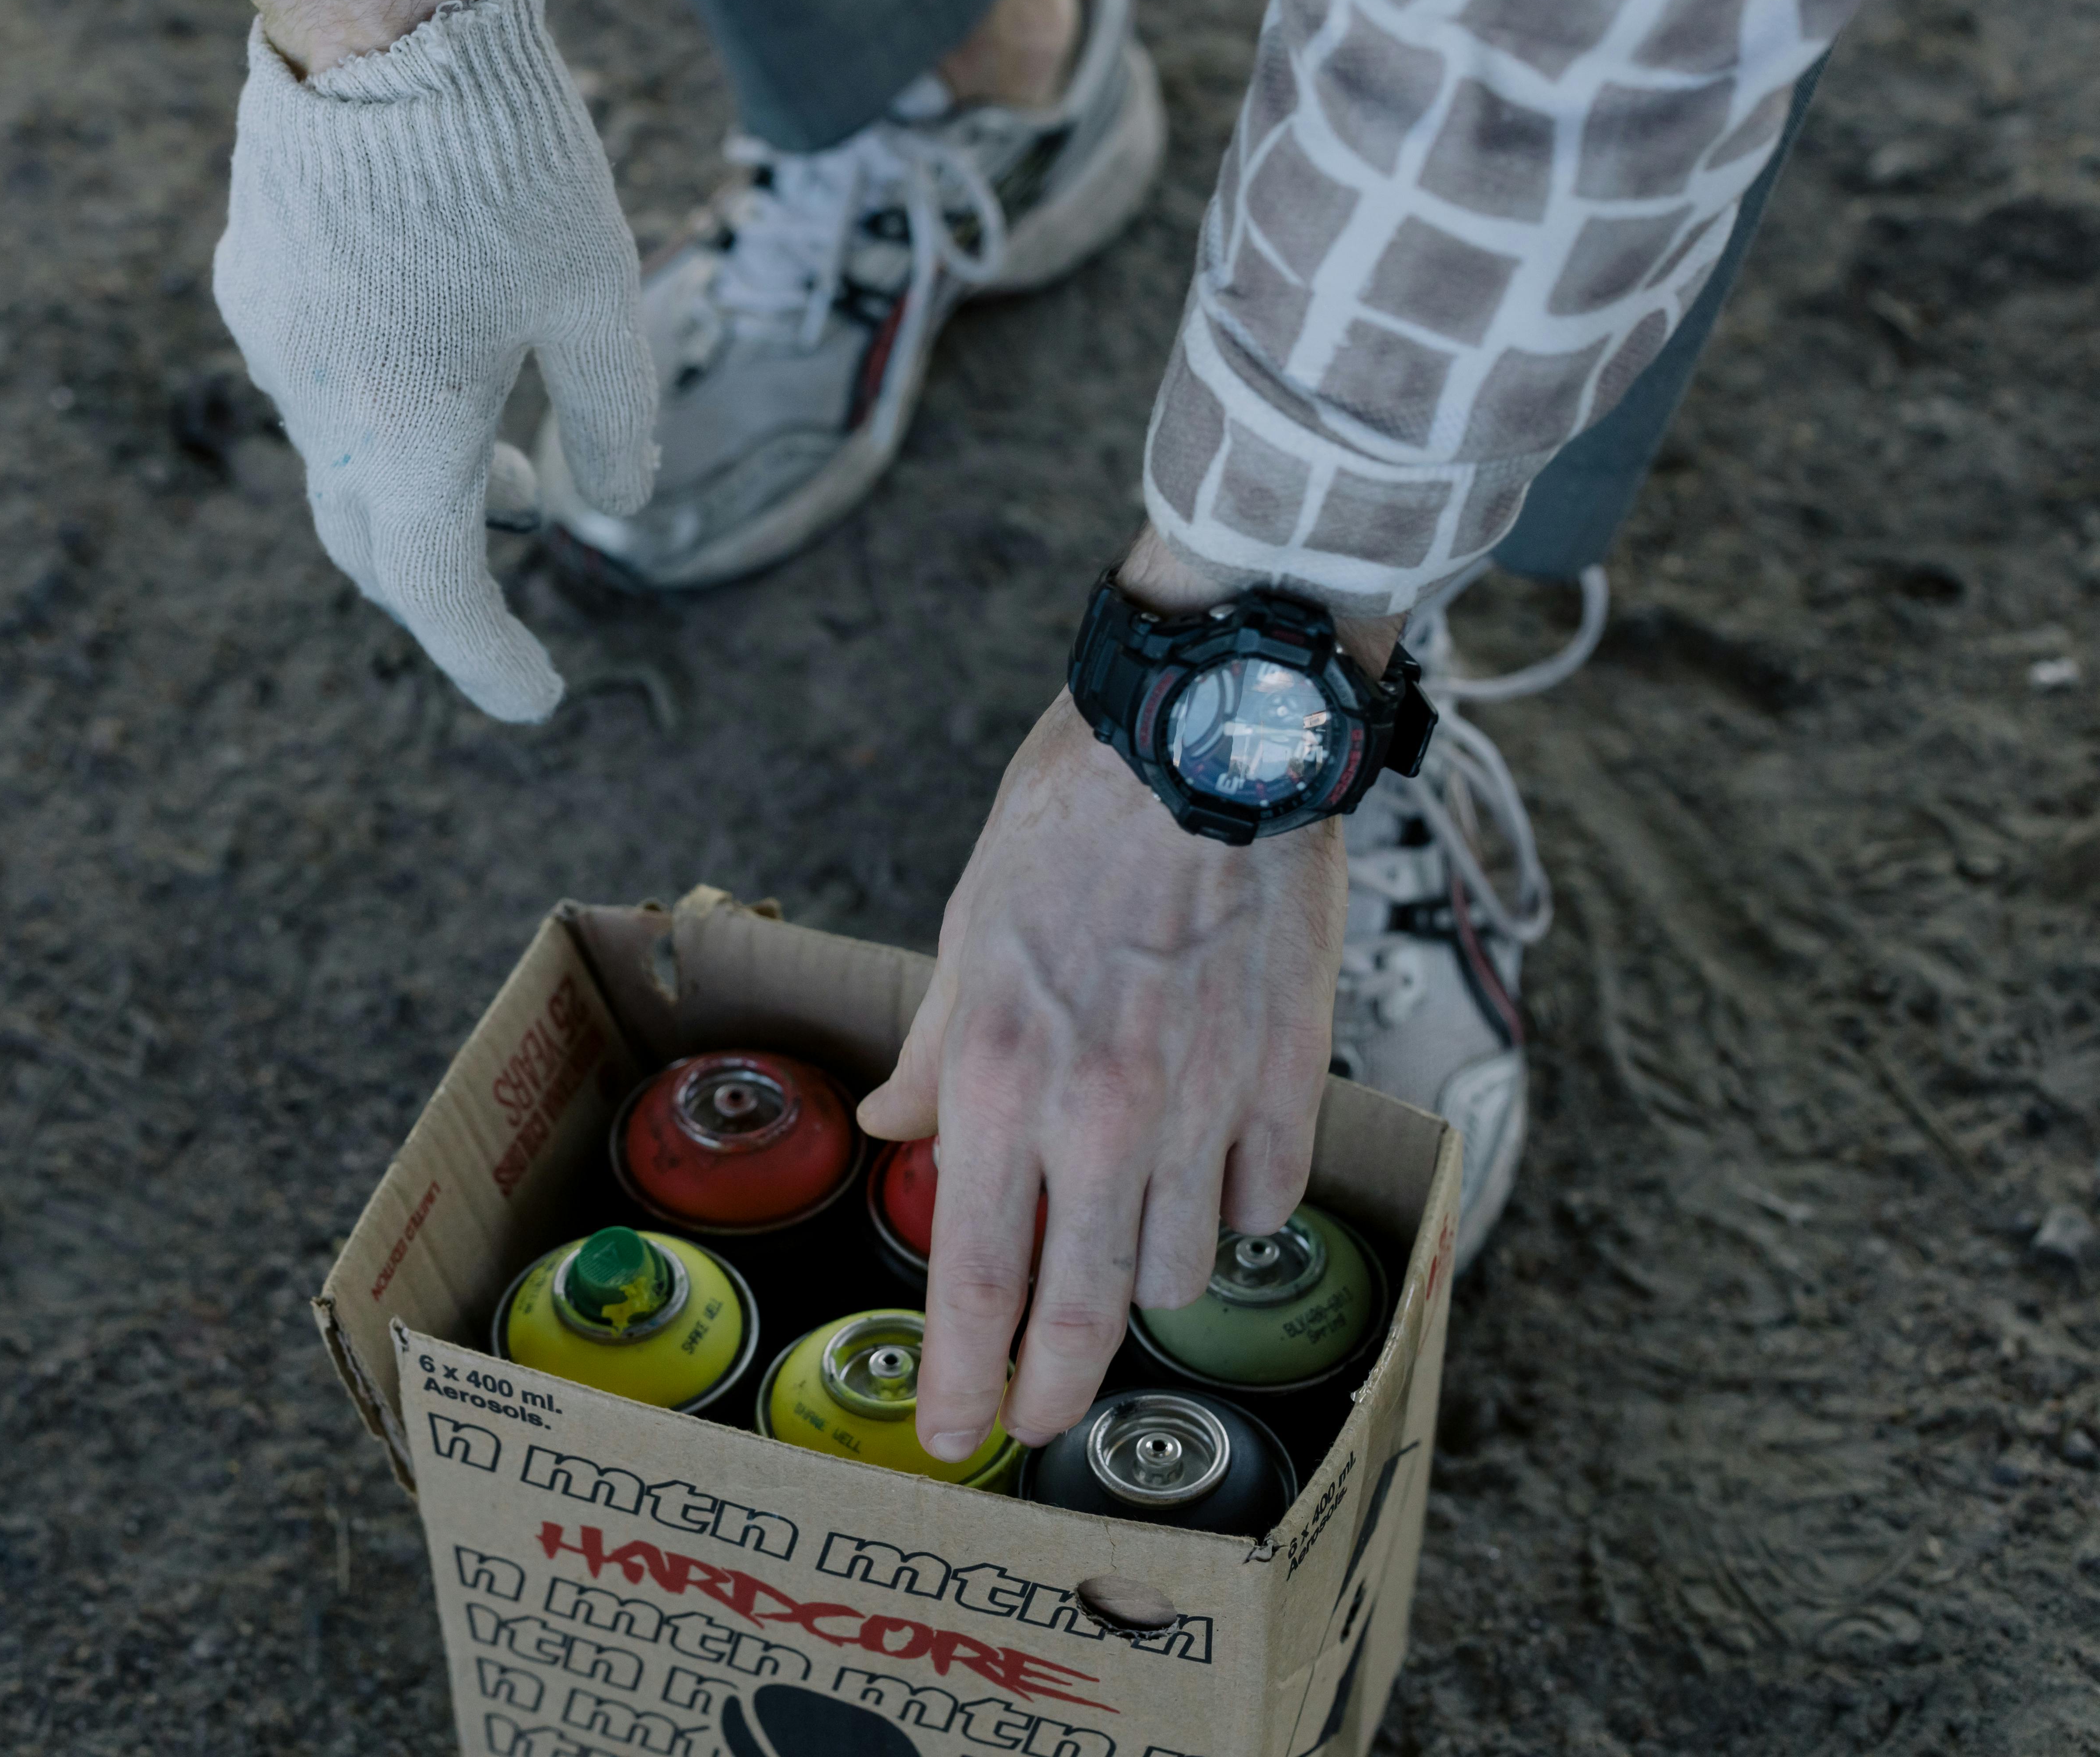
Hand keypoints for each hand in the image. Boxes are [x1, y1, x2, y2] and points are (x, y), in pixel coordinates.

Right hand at [215, 0, 654, 721]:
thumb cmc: (508, 160)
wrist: (381, 18)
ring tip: (498, 437)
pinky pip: (312, 373)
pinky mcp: (255, 276)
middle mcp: (324, 402)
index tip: (539, 701)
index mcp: (409, 428)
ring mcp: (275, 338)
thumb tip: (617, 503)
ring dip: (413, 473)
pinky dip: (373, 398)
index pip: (437, 593)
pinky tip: (429, 335)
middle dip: (440, 571)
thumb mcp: (597, 295)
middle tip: (518, 539)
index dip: (489, 662)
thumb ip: (616, 415)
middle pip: (371, 541)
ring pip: (339, 455)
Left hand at [857, 539, 1390, 1461]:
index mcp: (1007, 1080)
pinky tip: (1208, 1194)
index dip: (963, 1380)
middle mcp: (1105, 1117)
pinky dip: (1230, 1218)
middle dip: (1049, 1392)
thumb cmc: (1072, 822)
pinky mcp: (1288, 1081)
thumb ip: (936, 1057)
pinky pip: (1261, 1205)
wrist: (1205, 741)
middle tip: (1030, 1422)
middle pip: (1083, 1314)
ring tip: (1117, 1269)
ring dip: (1142, 1289)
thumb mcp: (966, 932)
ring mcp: (1206, 1108)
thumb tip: (890, 1132)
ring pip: (1179, 1274)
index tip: (952, 1436)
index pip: (977, 1278)